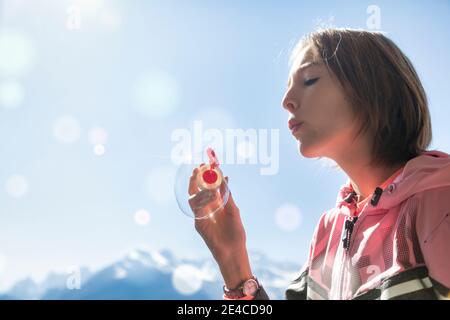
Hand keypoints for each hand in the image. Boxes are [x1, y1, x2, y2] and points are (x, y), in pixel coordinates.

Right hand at [188, 164, 252, 288]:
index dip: (208, 176)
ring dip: (196, 187)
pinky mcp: (198, 224)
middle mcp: (207, 208)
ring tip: (201, 178)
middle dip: (197, 178)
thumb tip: (225, 178)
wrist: (233, 251)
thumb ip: (228, 196)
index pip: (209, 187)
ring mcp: (201, 216)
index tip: (210, 164)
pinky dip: (200, 201)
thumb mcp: (234, 210)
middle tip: (199, 167)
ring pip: (193, 197)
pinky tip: (208, 195)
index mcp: (216, 204)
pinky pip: (196, 209)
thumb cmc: (236, 233)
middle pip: (198, 190)